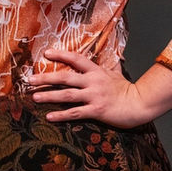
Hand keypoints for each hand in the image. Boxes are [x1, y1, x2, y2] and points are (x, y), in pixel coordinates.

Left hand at [29, 49, 150, 127]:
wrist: (142, 104)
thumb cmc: (127, 89)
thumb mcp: (114, 73)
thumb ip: (103, 66)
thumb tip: (101, 57)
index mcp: (96, 71)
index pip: (76, 59)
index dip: (61, 55)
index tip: (46, 53)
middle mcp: (93, 82)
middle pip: (65, 78)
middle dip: (46, 78)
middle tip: (30, 79)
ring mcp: (94, 96)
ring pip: (67, 95)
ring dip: (49, 96)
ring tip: (35, 96)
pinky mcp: (97, 110)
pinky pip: (76, 113)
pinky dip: (61, 115)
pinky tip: (50, 116)